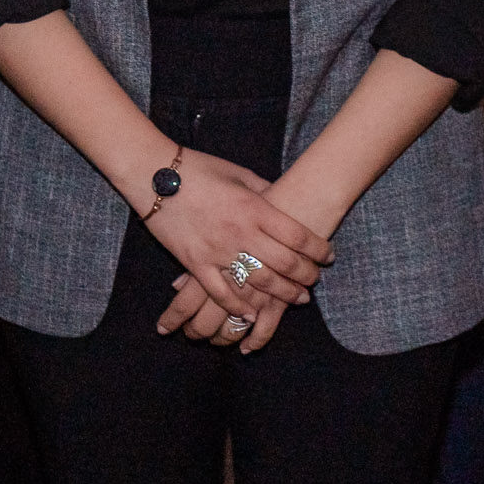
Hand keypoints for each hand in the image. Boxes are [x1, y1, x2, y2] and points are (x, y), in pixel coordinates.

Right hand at [143, 155, 329, 353]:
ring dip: (283, 294)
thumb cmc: (199, 169)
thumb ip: (263, 191)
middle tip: (315, 281)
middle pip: (285, 263)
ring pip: (259, 282)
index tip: (328, 256)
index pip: (298, 236)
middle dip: (306, 275)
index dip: (318, 249)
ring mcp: (217, 250)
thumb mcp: (239, 174)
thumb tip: (282, 202)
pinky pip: (221, 293)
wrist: (155, 175)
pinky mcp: (195, 263)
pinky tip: (253, 314)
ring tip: (298, 298)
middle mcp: (240, 232)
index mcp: (254, 207)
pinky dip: (239, 307)